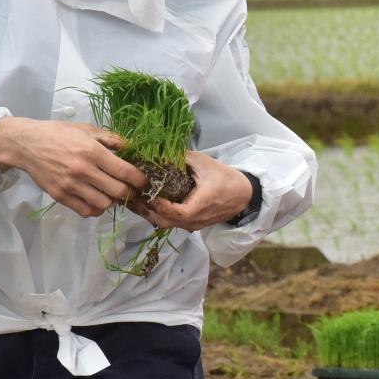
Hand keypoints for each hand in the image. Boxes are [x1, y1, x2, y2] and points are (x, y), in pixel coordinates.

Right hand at [0, 117, 147, 216]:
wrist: (25, 144)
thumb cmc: (58, 133)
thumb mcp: (86, 129)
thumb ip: (111, 139)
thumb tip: (133, 147)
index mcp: (93, 151)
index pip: (126, 172)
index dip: (141, 180)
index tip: (144, 182)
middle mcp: (83, 170)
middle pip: (119, 192)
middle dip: (130, 193)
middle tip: (131, 190)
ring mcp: (70, 185)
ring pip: (104, 204)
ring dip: (112, 201)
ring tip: (111, 193)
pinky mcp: (60, 196)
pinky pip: (86, 211)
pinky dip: (95, 208)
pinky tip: (96, 199)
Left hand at [136, 152, 253, 230]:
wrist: (244, 194)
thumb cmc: (225, 177)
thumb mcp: (205, 162)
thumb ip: (182, 158)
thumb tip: (159, 153)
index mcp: (203, 202)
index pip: (179, 213)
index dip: (162, 207)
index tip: (151, 195)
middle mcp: (198, 218)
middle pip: (167, 222)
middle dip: (148, 211)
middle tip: (135, 197)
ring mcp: (196, 224)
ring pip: (168, 225)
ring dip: (151, 214)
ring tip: (137, 201)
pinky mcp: (194, 225)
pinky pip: (173, 224)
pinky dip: (160, 216)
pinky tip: (150, 205)